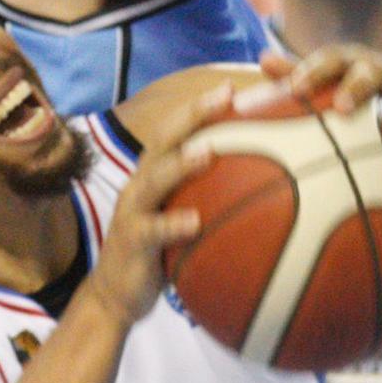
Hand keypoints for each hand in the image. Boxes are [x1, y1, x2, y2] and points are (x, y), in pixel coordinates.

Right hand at [83, 89, 219, 323]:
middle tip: (225, 96)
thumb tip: (266, 186)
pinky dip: (173, 224)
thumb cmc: (161, 251)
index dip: (201, 106)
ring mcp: (133, 211)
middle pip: (164, 139)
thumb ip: (210, 196)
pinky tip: (195, 222)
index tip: (233, 86)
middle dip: (193, 114)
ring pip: (154, 178)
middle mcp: (141, 183)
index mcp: (156, 173)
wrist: (115, 296)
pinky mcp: (131, 243)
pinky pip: (152, 231)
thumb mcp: (184, 217)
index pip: (178, 130)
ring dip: (181, 163)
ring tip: (209, 151)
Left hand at [260, 47, 381, 175]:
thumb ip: (297, 75)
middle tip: (342, 107)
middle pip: (373, 71)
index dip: (313, 70)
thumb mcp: (326, 83)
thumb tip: (264, 60)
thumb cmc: (350, 94)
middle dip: (359, 86)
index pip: (331, 59)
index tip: (295, 89)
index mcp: (353, 61)